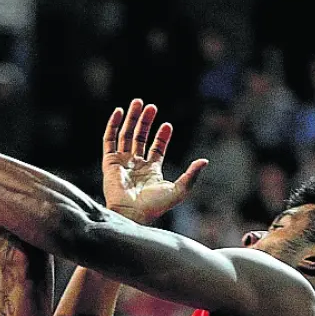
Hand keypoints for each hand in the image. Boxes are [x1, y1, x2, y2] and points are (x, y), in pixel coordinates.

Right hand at [102, 100, 206, 224]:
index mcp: (151, 171)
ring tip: (138, 102)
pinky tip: (119, 112)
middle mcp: (136, 165)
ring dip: (131, 119)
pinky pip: (109, 140)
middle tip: (151, 106)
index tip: (167, 125)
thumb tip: (204, 161)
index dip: (162, 136)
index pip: (156, 148)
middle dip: (145, 121)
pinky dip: (113, 125)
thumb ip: (191, 175)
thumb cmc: (155, 206)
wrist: (132, 213)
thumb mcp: (179, 190)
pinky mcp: (109, 162)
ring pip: (126, 135)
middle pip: (140, 138)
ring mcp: (122, 162)